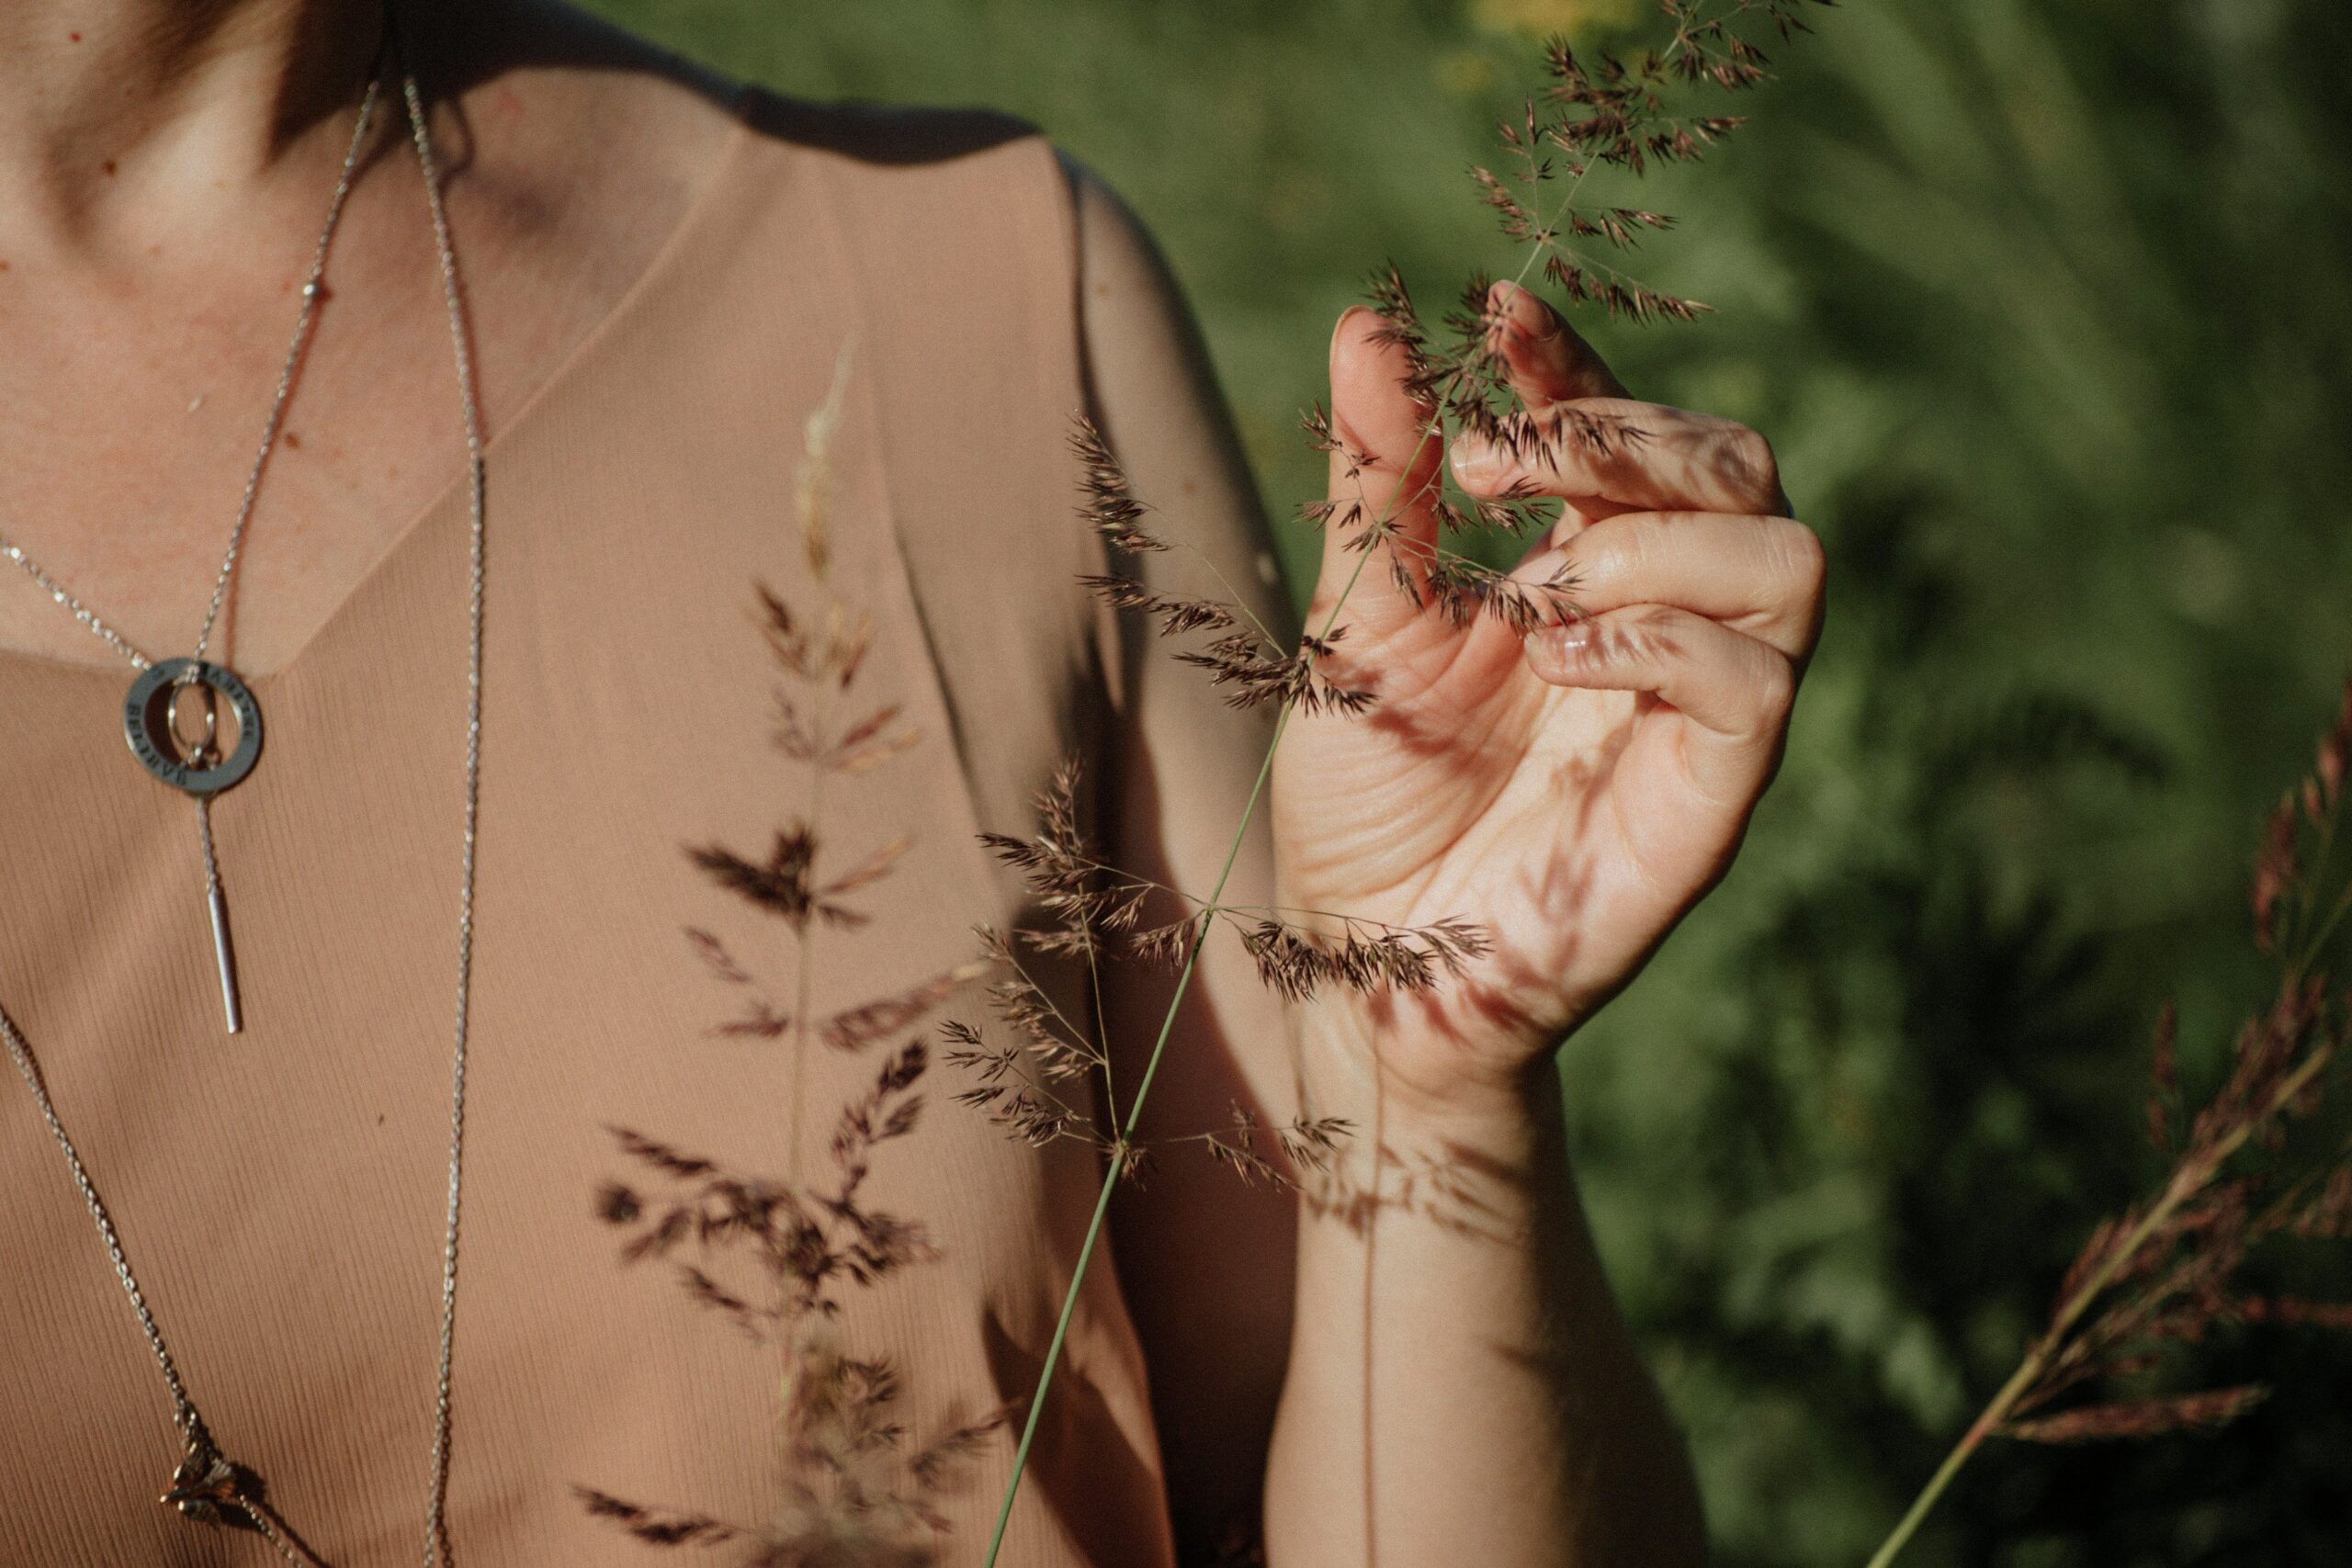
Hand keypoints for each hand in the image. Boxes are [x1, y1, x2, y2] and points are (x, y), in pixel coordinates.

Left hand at [1271, 283, 1822, 1116]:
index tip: (1494, 314)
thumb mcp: (1352, 622)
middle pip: (1740, 462)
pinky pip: (1761, 682)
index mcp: (1583, 564)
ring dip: (1655, 539)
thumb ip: (1374, 486)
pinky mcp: (1715, 793)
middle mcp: (1663, 621)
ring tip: (1535, 589)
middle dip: (1625, 433)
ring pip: (1787, 556)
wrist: (1363, 962)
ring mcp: (1699, 708)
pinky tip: (1556, 660)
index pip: (1624, 426)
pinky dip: (1661, 641)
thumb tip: (1363, 324)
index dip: (1575, 361)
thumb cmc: (1365, 794)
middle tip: (1493, 467)